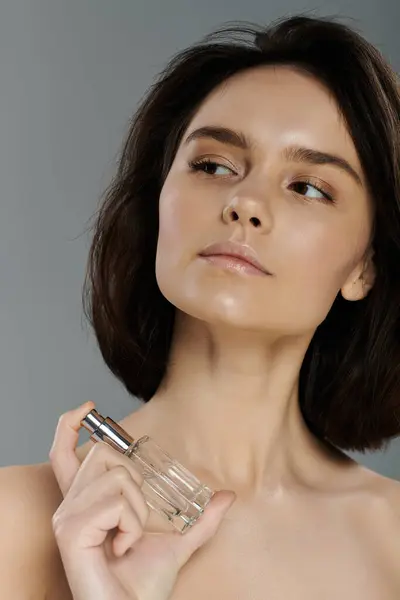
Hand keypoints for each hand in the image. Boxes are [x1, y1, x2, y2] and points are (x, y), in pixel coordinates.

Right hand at [49, 401, 235, 599]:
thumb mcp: (178, 542)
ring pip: (117, 476)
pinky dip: (132, 524)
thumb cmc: (143, 584)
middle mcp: (70, 505)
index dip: (69, 425)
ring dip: (137, 509)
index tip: (89, 408)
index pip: (63, 453)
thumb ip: (200, 519)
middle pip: (103, 453)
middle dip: (134, 480)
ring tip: (129, 537)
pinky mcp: (70, 531)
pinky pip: (116, 502)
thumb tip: (227, 497)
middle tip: (133, 519)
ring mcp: (68, 517)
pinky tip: (123, 546)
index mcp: (85, 502)